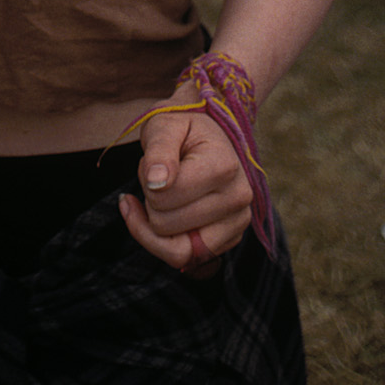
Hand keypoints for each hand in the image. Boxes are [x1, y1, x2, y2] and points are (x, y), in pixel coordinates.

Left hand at [120, 103, 253, 273]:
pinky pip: (187, 259)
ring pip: (177, 252)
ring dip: (156, 225)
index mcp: (224, 165)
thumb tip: (156, 181)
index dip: (147, 183)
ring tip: (161, 195)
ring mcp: (238, 222)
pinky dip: (165, 242)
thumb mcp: (165, 125)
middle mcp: (238, 198)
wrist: (207, 135)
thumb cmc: (182, 127)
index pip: (165, 197)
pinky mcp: (230, 239)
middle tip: (158, 177)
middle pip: (166, 225)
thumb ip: (159, 150)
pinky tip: (164, 215)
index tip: (150, 165)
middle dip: (150, 203)